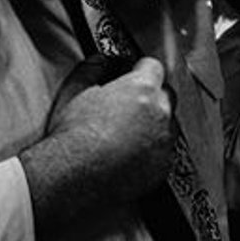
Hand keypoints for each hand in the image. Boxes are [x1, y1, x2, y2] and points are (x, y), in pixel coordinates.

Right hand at [42, 54, 173, 199]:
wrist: (71, 179)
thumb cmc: (72, 137)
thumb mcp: (74, 91)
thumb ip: (93, 68)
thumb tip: (101, 61)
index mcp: (141, 88)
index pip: (154, 67)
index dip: (140, 71)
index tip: (132, 76)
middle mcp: (160, 112)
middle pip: (166, 94)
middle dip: (151, 96)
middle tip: (128, 107)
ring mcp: (164, 140)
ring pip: (168, 124)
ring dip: (154, 124)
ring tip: (127, 135)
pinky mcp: (164, 165)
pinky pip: (165, 151)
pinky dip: (153, 151)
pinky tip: (130, 155)